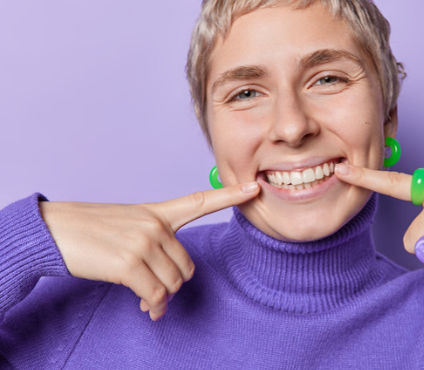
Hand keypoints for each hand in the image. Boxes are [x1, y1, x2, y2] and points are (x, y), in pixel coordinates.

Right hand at [39, 182, 259, 319]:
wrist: (54, 230)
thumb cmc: (91, 231)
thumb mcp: (129, 226)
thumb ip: (154, 250)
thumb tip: (165, 292)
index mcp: (157, 212)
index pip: (200, 201)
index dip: (230, 196)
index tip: (254, 188)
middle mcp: (155, 225)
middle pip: (187, 266)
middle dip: (174, 284)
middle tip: (157, 293)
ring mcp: (143, 242)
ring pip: (173, 282)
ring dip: (161, 297)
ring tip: (147, 299)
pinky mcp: (129, 262)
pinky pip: (156, 294)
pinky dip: (152, 305)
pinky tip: (144, 306)